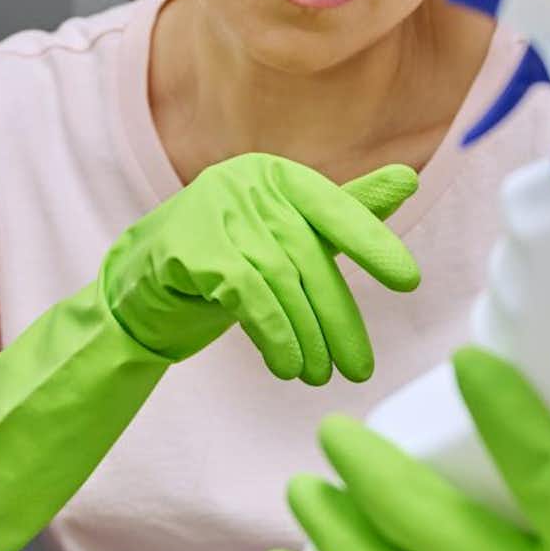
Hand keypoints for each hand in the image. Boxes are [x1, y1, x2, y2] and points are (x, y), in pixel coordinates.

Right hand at [103, 155, 419, 384]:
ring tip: (318, 375)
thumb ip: (344, 214)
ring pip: (280, 278)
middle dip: (338, 318)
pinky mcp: (185, 247)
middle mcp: (244, 181)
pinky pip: (245, 293)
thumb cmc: (226, 260)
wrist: (140, 289)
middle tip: (357, 369)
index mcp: (276, 175)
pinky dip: (273, 332)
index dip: (373, 243)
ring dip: (306, 335)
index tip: (408, 282)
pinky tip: (285, 364)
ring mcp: (211, 210)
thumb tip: (409, 180)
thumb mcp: (286, 240)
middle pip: (309, 255)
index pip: (335, 207)